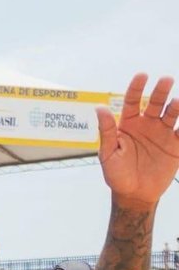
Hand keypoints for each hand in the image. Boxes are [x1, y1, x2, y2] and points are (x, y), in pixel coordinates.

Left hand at [98, 74, 178, 208]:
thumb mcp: (108, 153)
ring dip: (176, 106)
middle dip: (161, 91)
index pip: (132, 101)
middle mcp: (147, 125)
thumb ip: (106, 131)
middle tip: (166, 80)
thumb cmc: (116, 174)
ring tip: (177, 102)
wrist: (134, 194)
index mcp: (129, 124)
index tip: (142, 75)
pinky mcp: (176, 145)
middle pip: (155, 103)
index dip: (136, 87)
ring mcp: (162, 134)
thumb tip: (99, 108)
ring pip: (171, 114)